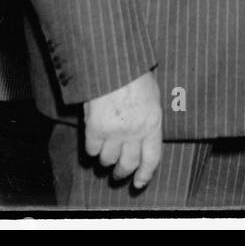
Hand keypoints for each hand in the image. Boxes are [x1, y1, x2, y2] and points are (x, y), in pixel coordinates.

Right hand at [83, 71, 162, 188]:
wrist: (113, 62)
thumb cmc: (134, 73)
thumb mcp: (152, 95)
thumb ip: (149, 117)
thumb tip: (147, 134)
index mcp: (153, 123)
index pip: (151, 159)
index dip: (145, 175)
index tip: (138, 183)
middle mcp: (135, 132)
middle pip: (128, 164)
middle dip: (122, 173)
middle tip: (117, 174)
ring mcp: (114, 132)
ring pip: (108, 160)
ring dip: (105, 160)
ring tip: (105, 154)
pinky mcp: (95, 128)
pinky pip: (92, 150)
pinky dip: (91, 148)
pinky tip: (94, 141)